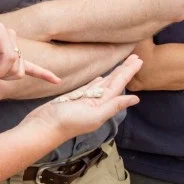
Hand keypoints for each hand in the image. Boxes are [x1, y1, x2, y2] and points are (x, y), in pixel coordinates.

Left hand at [0, 15, 60, 82]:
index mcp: (2, 32)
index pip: (10, 57)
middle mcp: (10, 38)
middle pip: (16, 66)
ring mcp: (14, 48)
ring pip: (19, 72)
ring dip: (2, 75)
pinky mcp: (14, 59)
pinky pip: (32, 68)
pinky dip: (44, 74)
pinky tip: (56, 80)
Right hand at [23, 55, 141, 140]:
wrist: (43, 127)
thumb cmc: (67, 122)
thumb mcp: (93, 115)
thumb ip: (113, 106)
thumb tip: (136, 99)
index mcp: (103, 105)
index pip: (119, 84)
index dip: (129, 72)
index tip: (139, 60)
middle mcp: (97, 101)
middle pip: (114, 81)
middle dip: (125, 70)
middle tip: (136, 57)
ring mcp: (85, 99)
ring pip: (103, 83)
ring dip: (113, 73)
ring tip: (123, 64)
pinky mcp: (74, 97)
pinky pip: (89, 86)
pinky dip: (97, 81)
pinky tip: (100, 77)